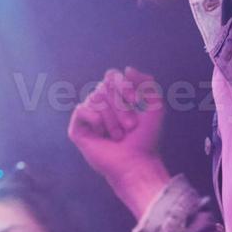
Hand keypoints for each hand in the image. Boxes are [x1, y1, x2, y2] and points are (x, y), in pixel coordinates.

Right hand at [67, 67, 165, 184]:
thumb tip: (127, 69)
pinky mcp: (77, 129)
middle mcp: (99, 105)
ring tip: (118, 135)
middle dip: (121, 106)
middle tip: (130, 127)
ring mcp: (87, 117)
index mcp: (115, 98)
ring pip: (94, 98)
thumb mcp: (155, 106)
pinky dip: (96, 119)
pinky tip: (102, 134)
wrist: (136, 162)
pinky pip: (81, 109)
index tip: (136, 101)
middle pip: (103, 87)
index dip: (123, 85)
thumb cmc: (145, 138)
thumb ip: (147, 83)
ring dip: (112, 118)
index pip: (111, 76)